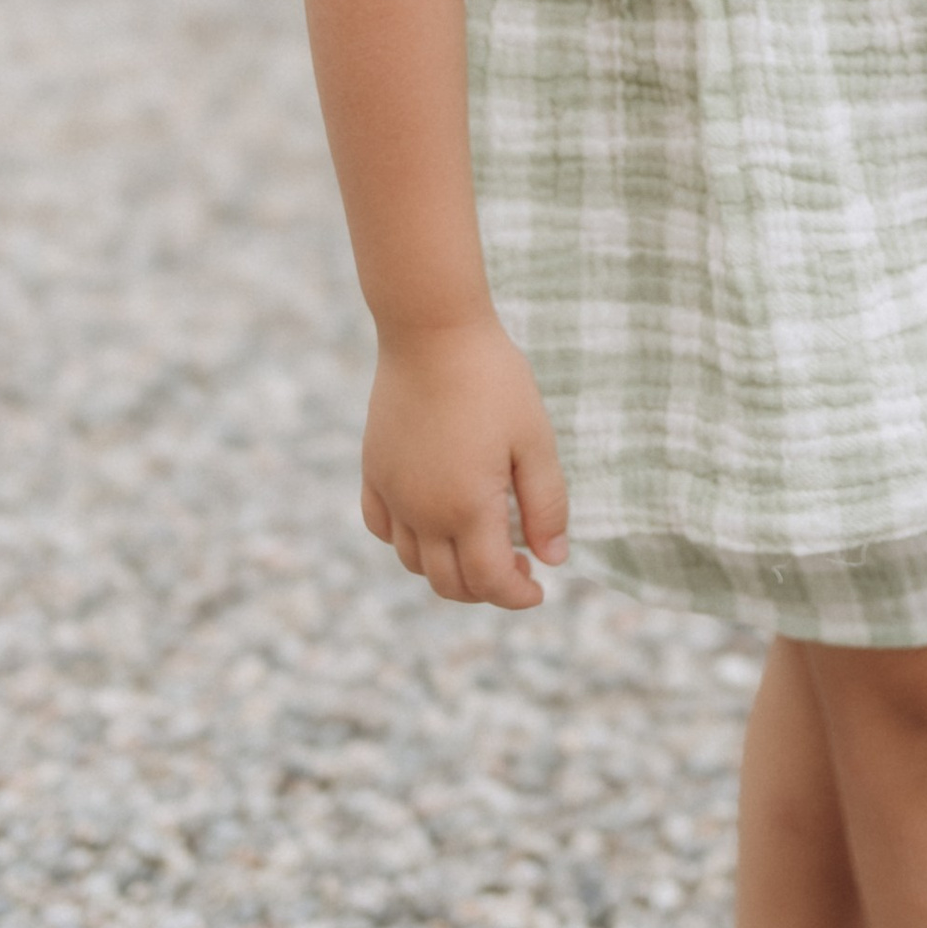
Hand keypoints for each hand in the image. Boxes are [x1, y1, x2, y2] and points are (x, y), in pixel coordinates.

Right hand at [362, 316, 568, 607]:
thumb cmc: (493, 381)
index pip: (489, 581)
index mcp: (466, 508)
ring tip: (480, 545)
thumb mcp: (535, 441)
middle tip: (516, 568)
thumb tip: (553, 559)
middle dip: (486, 590)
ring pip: (412, 562)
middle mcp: (422, 511)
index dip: (517, 595)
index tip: (538, 588)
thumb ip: (546, 505)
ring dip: (448, 570)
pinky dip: (407, 541)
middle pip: (448, 583)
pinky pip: (382, 528)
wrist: (432, 332)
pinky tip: (432, 522)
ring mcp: (392, 493)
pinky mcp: (373, 471)